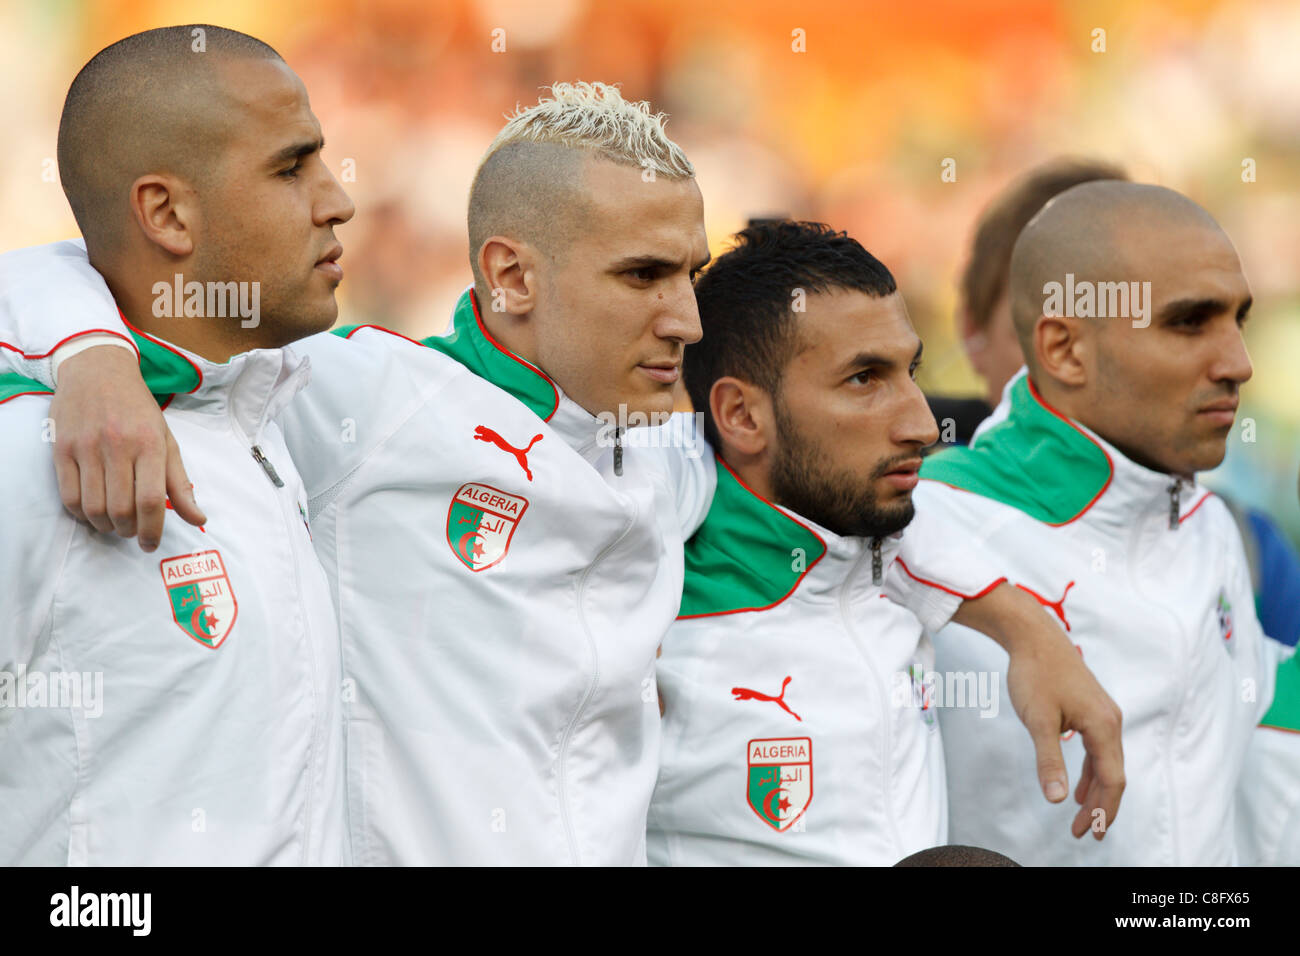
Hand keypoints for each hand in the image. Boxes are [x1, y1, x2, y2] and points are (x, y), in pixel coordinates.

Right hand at [50, 346, 205, 549]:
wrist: (98, 370)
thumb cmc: (138, 409)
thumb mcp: (167, 439)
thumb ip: (180, 483)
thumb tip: (198, 519)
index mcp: (149, 444)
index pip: (151, 500)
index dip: (152, 530)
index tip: (151, 544)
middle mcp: (118, 446)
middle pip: (121, 509)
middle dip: (129, 531)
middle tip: (133, 533)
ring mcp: (86, 448)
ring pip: (93, 507)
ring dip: (105, 526)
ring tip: (114, 525)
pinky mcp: (62, 449)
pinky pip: (68, 496)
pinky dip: (81, 514)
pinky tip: (92, 512)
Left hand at [952, 583, 1124, 839]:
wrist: (1033, 636)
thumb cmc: (1035, 674)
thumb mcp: (1038, 721)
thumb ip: (1049, 761)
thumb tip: (1057, 799)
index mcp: (1104, 726)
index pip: (1112, 779)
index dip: (1104, 810)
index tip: (1090, 833)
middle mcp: (1111, 720)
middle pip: (1113, 773)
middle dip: (1101, 805)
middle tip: (1085, 832)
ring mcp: (1103, 712)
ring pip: (1106, 760)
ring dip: (1096, 788)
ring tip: (1083, 814)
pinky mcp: (1091, 707)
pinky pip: (1097, 746)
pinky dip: (1090, 768)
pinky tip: (1079, 781)